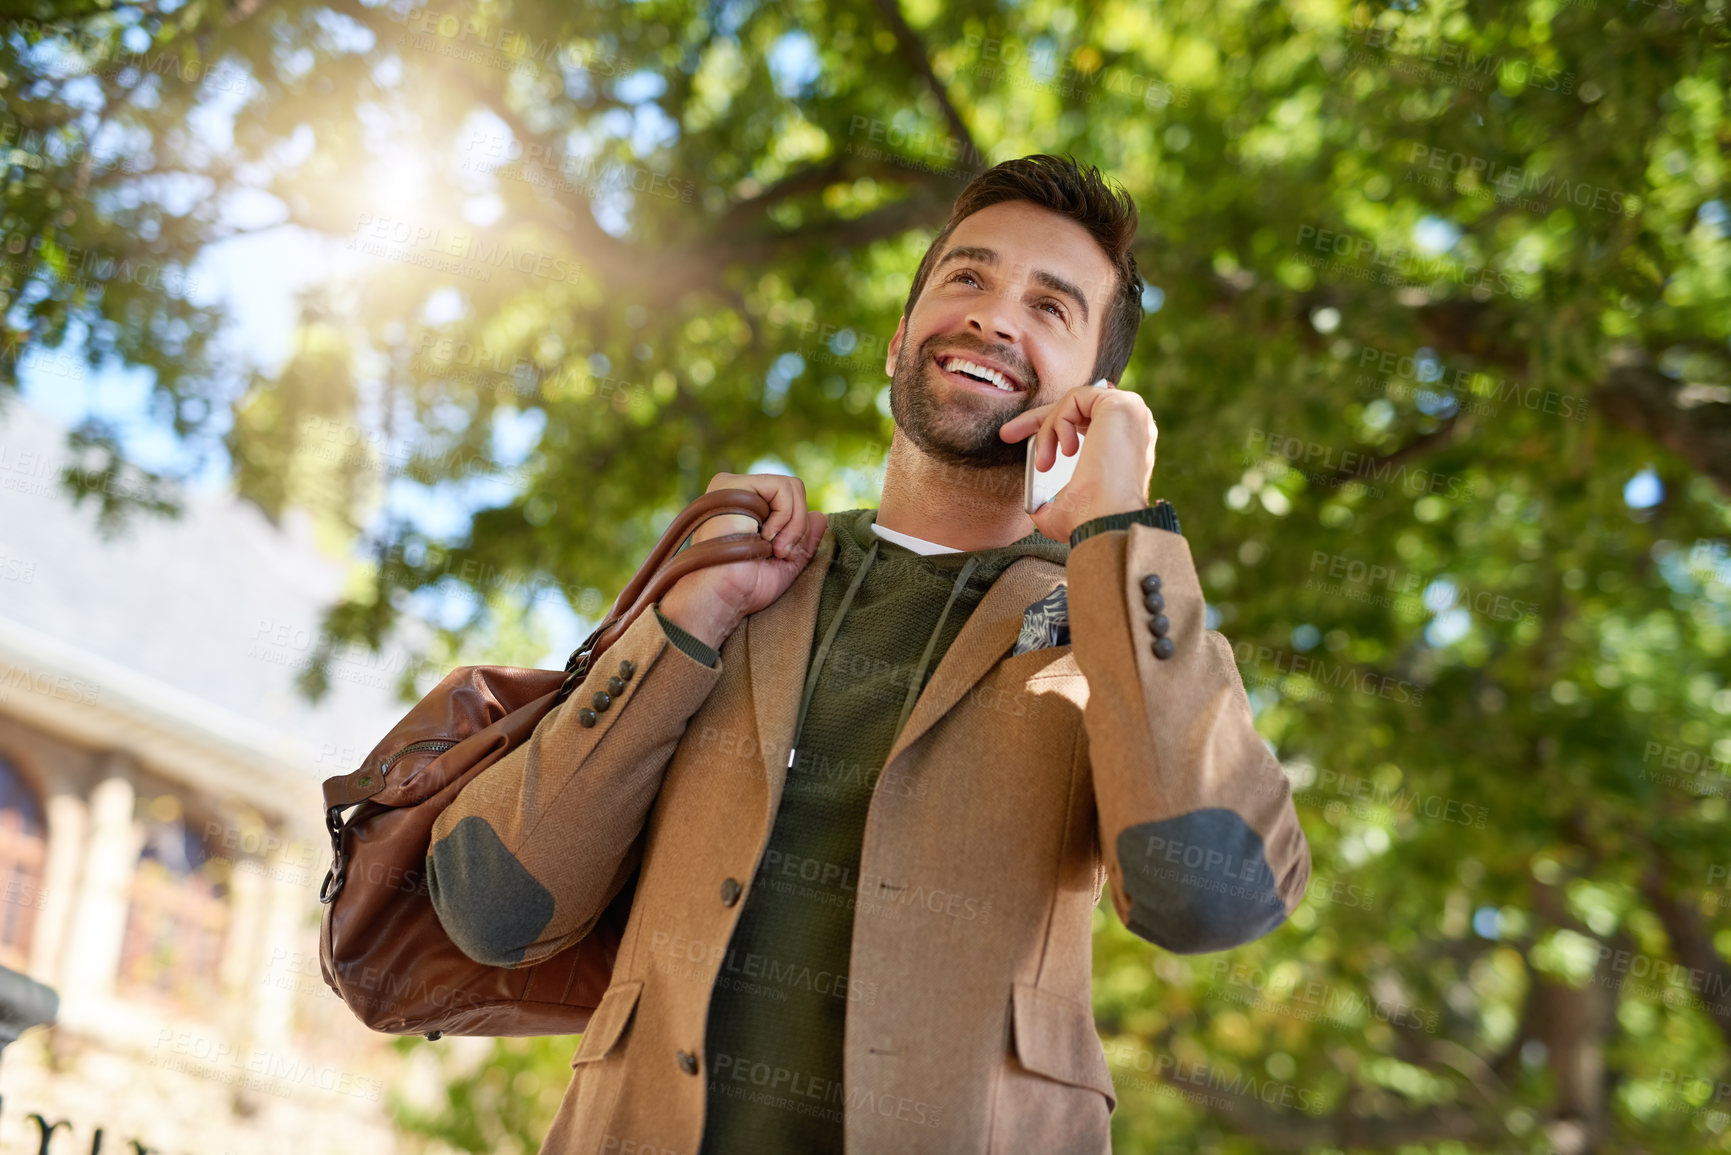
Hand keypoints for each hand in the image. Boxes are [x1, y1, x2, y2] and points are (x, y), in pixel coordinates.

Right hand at [657, 472, 826, 648]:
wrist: (722, 596)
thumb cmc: (746, 587)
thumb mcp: (786, 563)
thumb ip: (804, 540)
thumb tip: (821, 516)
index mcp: (746, 510)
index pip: (789, 502)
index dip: (796, 529)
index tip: (781, 556)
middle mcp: (738, 494)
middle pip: (793, 491)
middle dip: (798, 526)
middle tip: (779, 552)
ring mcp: (733, 487)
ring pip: (792, 487)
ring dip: (792, 524)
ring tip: (771, 547)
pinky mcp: (732, 484)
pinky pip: (783, 487)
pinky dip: (785, 517)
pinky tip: (764, 537)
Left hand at [998, 382, 1157, 541]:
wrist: (1108, 522)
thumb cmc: (1092, 520)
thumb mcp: (1065, 511)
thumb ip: (1053, 503)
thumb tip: (1036, 510)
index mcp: (1124, 446)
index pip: (1084, 422)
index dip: (1050, 427)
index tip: (1016, 438)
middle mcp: (1133, 426)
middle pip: (1076, 408)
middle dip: (1036, 420)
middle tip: (1007, 434)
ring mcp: (1132, 412)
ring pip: (1072, 404)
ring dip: (1048, 430)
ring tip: (1045, 464)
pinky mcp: (1121, 404)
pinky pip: (1075, 398)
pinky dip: (1060, 422)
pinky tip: (1066, 452)